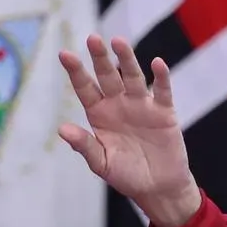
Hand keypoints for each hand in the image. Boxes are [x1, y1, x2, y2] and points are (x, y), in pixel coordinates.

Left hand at [58, 34, 201, 226]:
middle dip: (100, 58)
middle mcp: (118, 104)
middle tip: (92, 38)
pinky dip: (161, 77)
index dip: (75, 71)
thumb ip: (84, 145)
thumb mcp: (101, 163)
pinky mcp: (164, 111)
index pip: (85, 88)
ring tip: (119, 42)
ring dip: (127, 59)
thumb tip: (62, 129)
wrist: (158, 188)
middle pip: (108, 75)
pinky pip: (162, 91)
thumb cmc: (126, 175)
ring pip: (133, 77)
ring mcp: (141, 105)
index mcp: (99, 114)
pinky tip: (157, 63)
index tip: (64, 53)